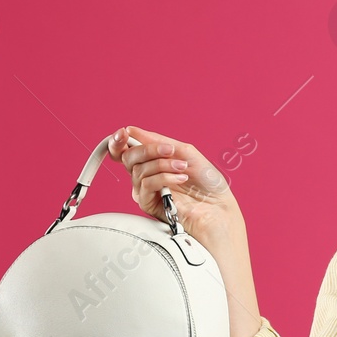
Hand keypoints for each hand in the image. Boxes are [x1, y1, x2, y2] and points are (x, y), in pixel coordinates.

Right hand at [106, 125, 240, 244]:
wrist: (218, 205)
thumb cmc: (206, 181)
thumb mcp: (185, 151)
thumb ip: (158, 141)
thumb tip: (132, 131)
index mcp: (151, 161)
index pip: (125, 150)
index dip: (118, 140)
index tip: (125, 133)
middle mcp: (145, 175)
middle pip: (128, 157)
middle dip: (149, 149)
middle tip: (169, 150)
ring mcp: (145, 190)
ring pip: (139, 170)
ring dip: (163, 165)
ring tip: (183, 168)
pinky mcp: (148, 204)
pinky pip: (146, 184)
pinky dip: (164, 178)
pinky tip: (180, 178)